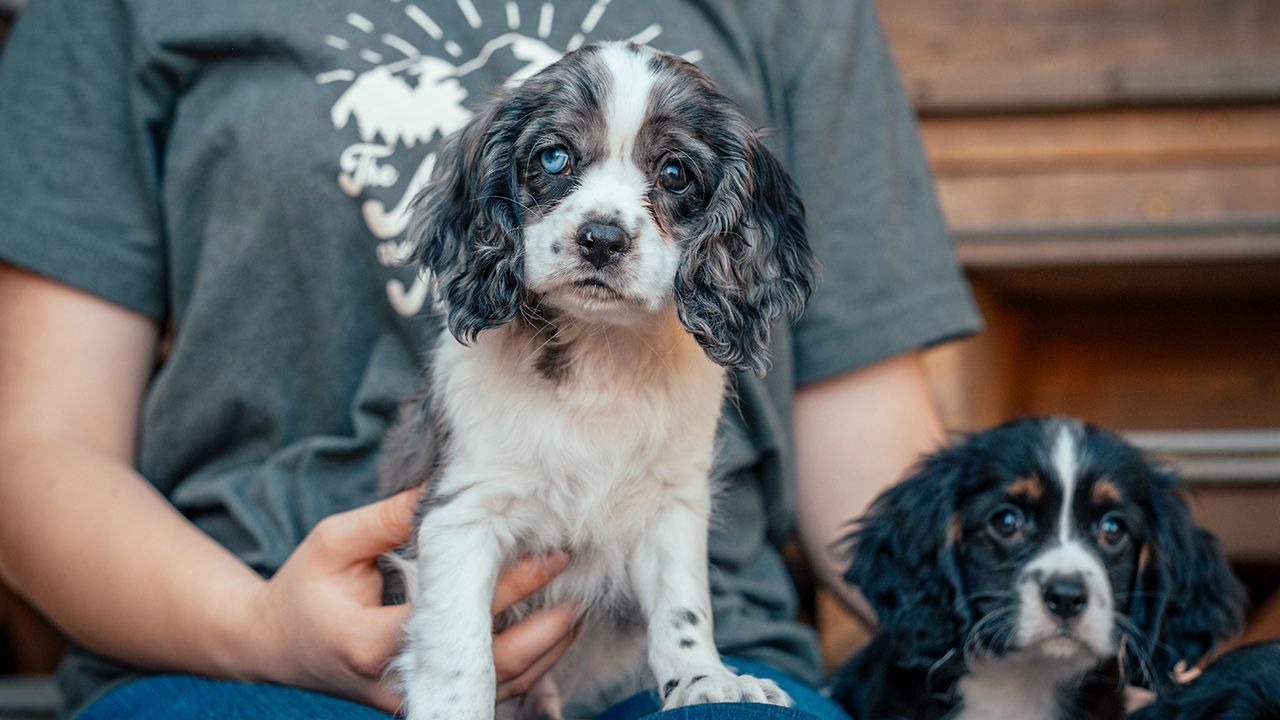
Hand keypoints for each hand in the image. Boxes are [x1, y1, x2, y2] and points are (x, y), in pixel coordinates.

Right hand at [242, 490, 576, 711]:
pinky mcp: (424, 700)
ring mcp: (413, 699)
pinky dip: (529, 667)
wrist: (274, 646)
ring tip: (579, 607)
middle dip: (547, 628)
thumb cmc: (304, 588)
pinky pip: (489, 693)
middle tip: (581, 584)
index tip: (552, 551)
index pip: (461, 615)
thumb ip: (390, 518)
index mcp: (373, 641)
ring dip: (546, 651)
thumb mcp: (334, 541)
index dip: (513, 583)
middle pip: (495, 666)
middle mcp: (398, 681)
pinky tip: (553, 633)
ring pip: (499, 689)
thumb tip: (448, 487)